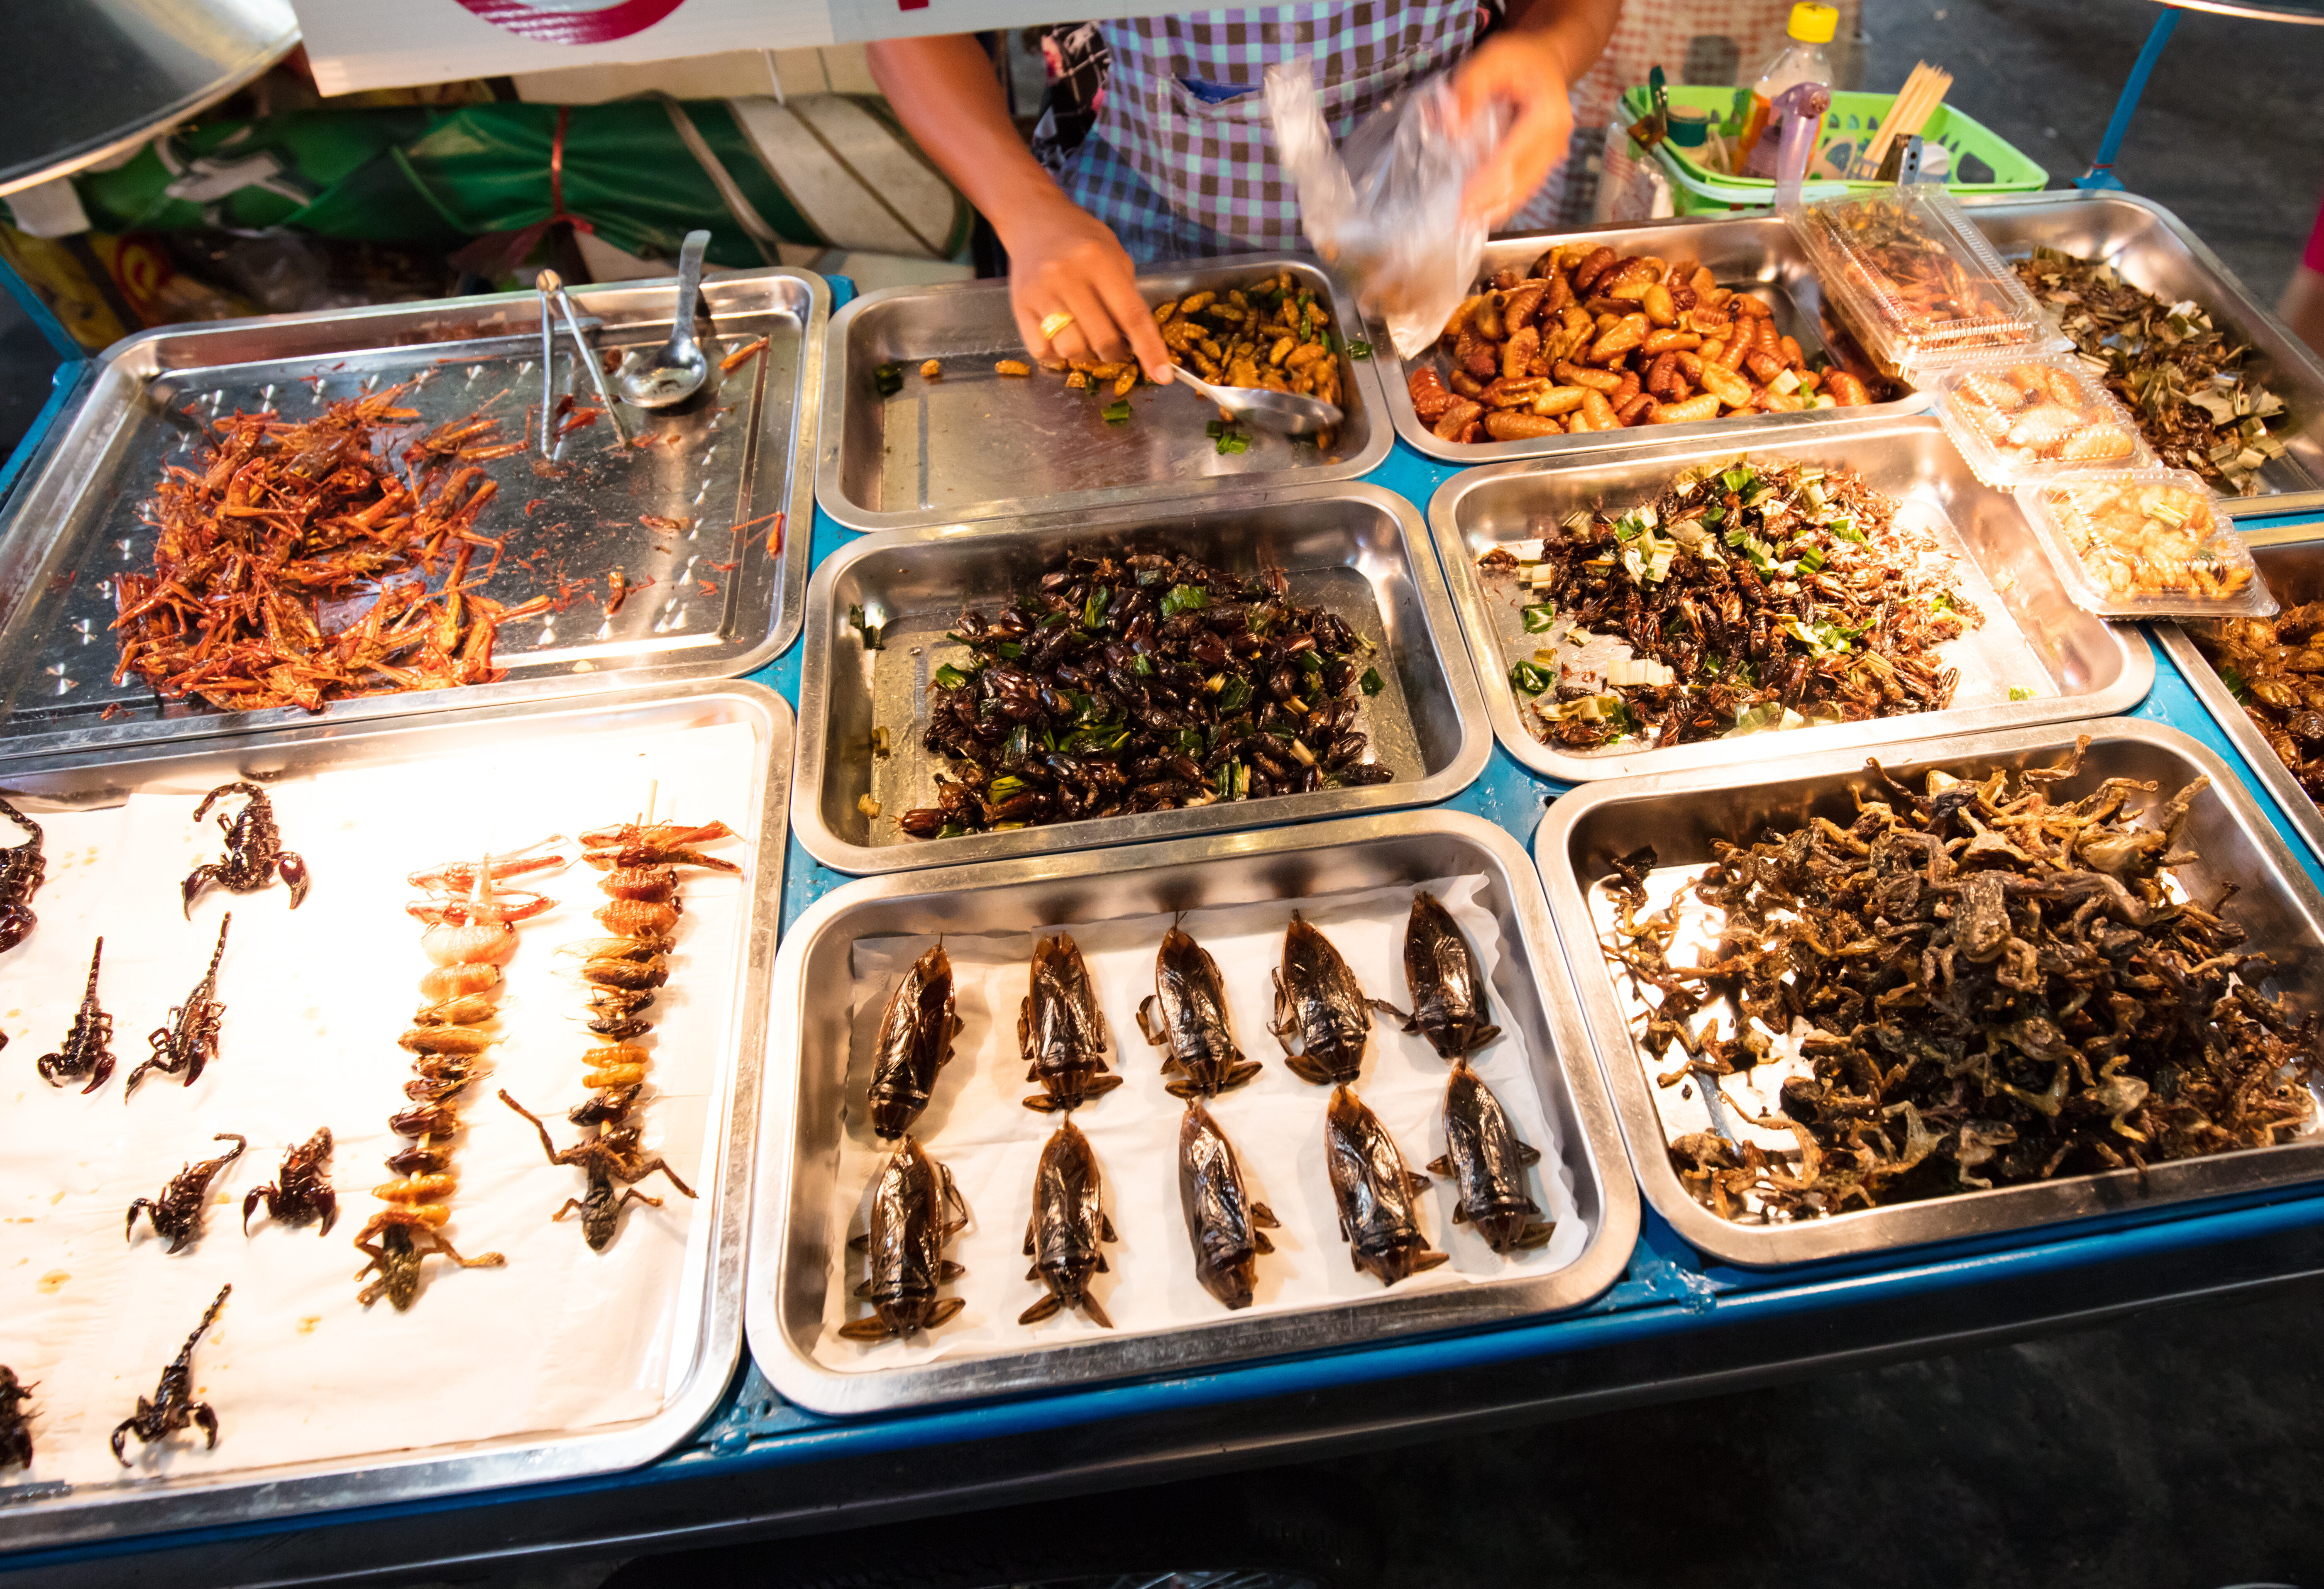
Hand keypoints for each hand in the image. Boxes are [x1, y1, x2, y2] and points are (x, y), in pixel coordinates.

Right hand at [1000, 193, 1172, 380]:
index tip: (1163, 376)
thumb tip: (1139, 342)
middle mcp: (1067, 276)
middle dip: (1115, 353)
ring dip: (1085, 354)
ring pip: (1070, 349)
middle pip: (1101, 338)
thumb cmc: (1080, 238)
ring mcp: (1040, 292)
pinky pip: (1042, 351)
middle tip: (1115, 346)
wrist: (1032, 218)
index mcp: (1098, 260)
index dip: (1150, 349)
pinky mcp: (1020, 306)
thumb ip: (1127, 293)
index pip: (1131, 314)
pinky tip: (1061, 337)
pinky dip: (1056, 354)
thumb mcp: (1114, 253)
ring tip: (1085, 337)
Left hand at [1451, 31, 1578, 227]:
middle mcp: (1556, 138)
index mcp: (1548, 113)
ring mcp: (1553, 153)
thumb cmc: (1519, 60)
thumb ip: (1469, 87)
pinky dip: (1503, 201)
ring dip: (1496, 208)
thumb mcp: (1491, 58)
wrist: (1545, 63)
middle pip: (1523, 179)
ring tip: (1467, 225)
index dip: (1490, 180)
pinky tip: (1482, 214)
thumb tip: (1451, 125)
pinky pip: (1524, 186)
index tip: (1466, 201)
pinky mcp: (1543, 162)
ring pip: (1525, 189)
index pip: (1516, 154)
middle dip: (1491, 203)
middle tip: (1460, 221)